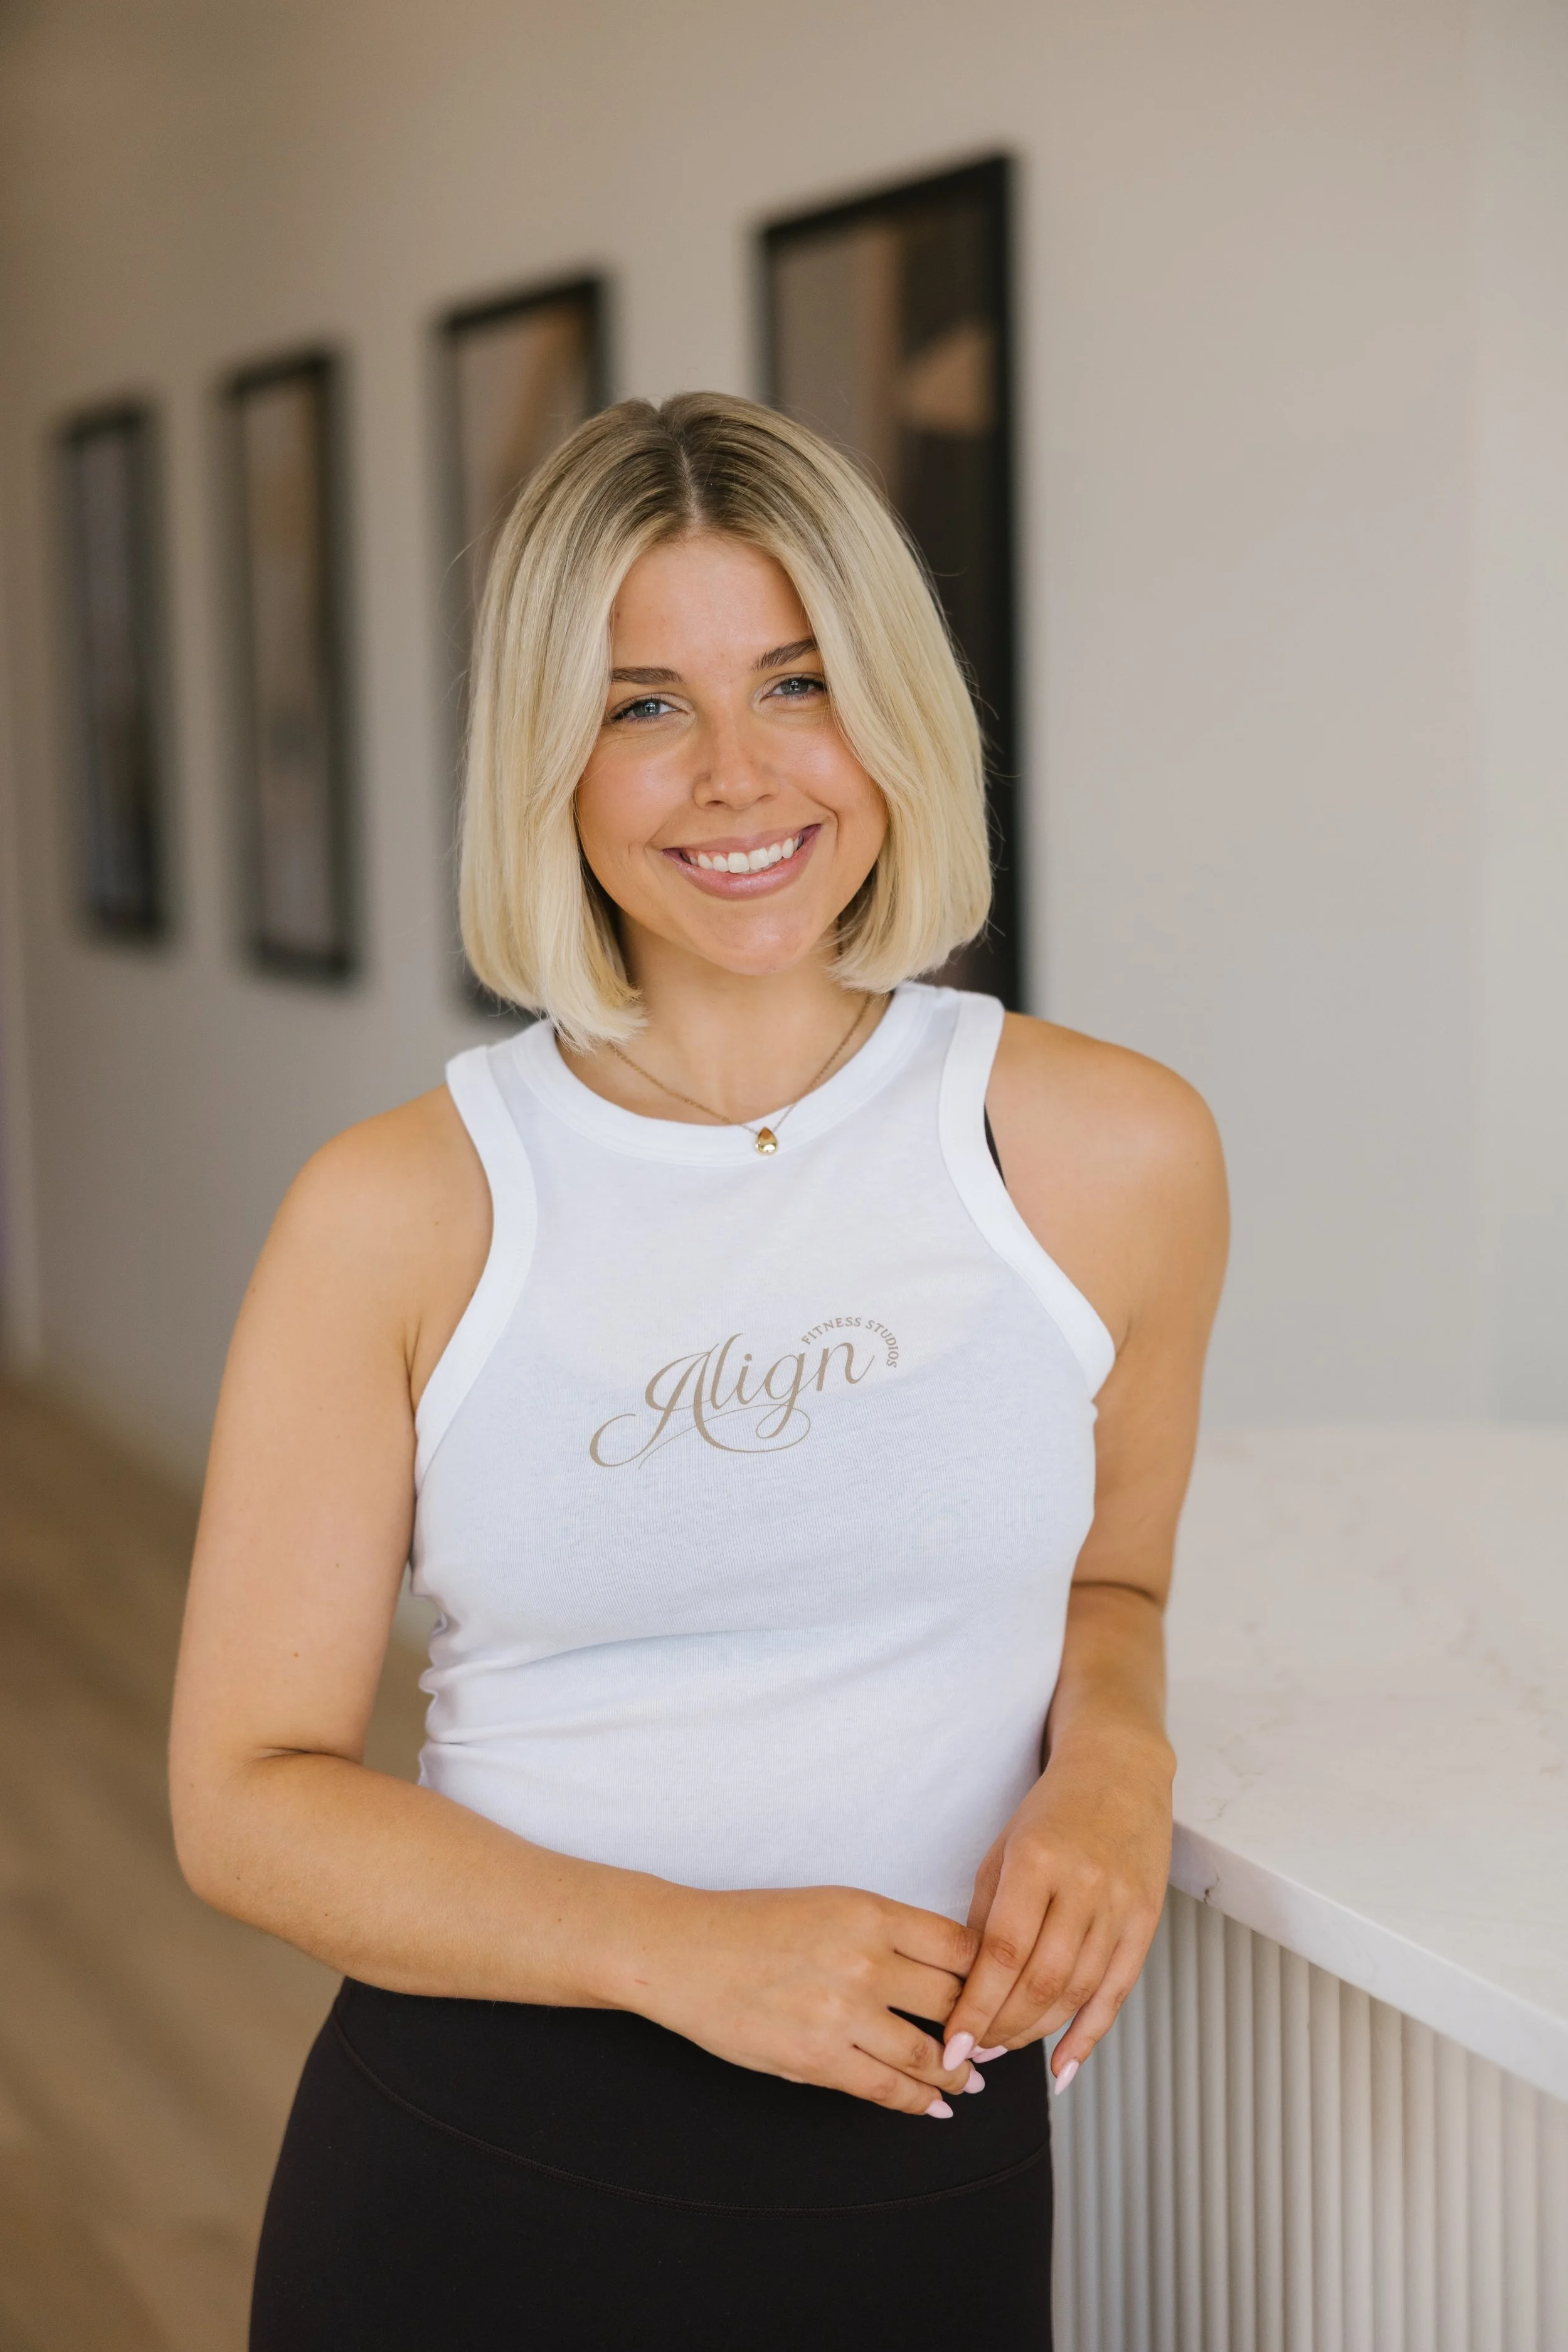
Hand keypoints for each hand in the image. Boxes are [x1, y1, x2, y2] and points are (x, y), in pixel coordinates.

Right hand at [629, 1883, 983, 2117]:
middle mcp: (863, 1960)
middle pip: (955, 2000)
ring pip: (928, 2054)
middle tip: (999, 2042)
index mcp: (869, 1912)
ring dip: (957, 2073)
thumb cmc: (754, 1924)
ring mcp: (841, 2013)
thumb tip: (942, 1972)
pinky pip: (885, 2089)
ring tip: (968, 2080)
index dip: (991, 1973)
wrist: (684, 1953)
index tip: (1002, 1990)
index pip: (959, 1945)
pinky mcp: (816, 2058)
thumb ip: (884, 1934)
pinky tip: (932, 2105)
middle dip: (983, 2028)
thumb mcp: (830, 1905)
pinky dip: (918, 2102)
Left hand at [939, 1728, 1172, 2088]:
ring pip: (1077, 1993)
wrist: (1121, 1771)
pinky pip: (1116, 1993)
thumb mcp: (1004, 1849)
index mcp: (1037, 1861)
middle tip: (974, 2053)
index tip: (952, 2045)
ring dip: (1037, 2033)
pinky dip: (1088, 2035)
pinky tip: (1064, 2066)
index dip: (976, 2007)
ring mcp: (1120, 1906)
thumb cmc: (1053, 1810)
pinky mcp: (1145, 1921)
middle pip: (1041, 1982)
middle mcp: (1083, 1886)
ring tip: (1004, 2050)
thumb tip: (969, 1987)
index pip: (1003, 1952)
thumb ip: (986, 1916)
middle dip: (1002, 2028)